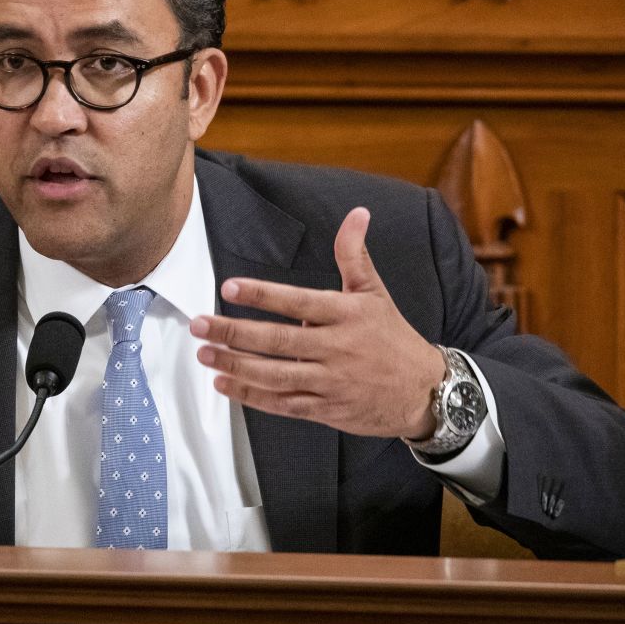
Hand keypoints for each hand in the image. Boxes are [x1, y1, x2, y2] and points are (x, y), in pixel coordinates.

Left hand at [190, 207, 444, 439]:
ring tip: (205, 354)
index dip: (263, 295)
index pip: (298, 301)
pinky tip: (225, 384)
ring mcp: (330, 381)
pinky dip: (252, 396)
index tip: (230, 287)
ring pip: (275, 375)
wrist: (425, 392)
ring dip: (236, 366)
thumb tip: (357, 214)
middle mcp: (336, 348)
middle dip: (234, 333)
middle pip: (278, 341)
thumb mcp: (375, 292)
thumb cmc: (392, 338)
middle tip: (199, 324)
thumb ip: (354, 255)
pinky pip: (283, 404)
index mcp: (346, 314)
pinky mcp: (325, 409)